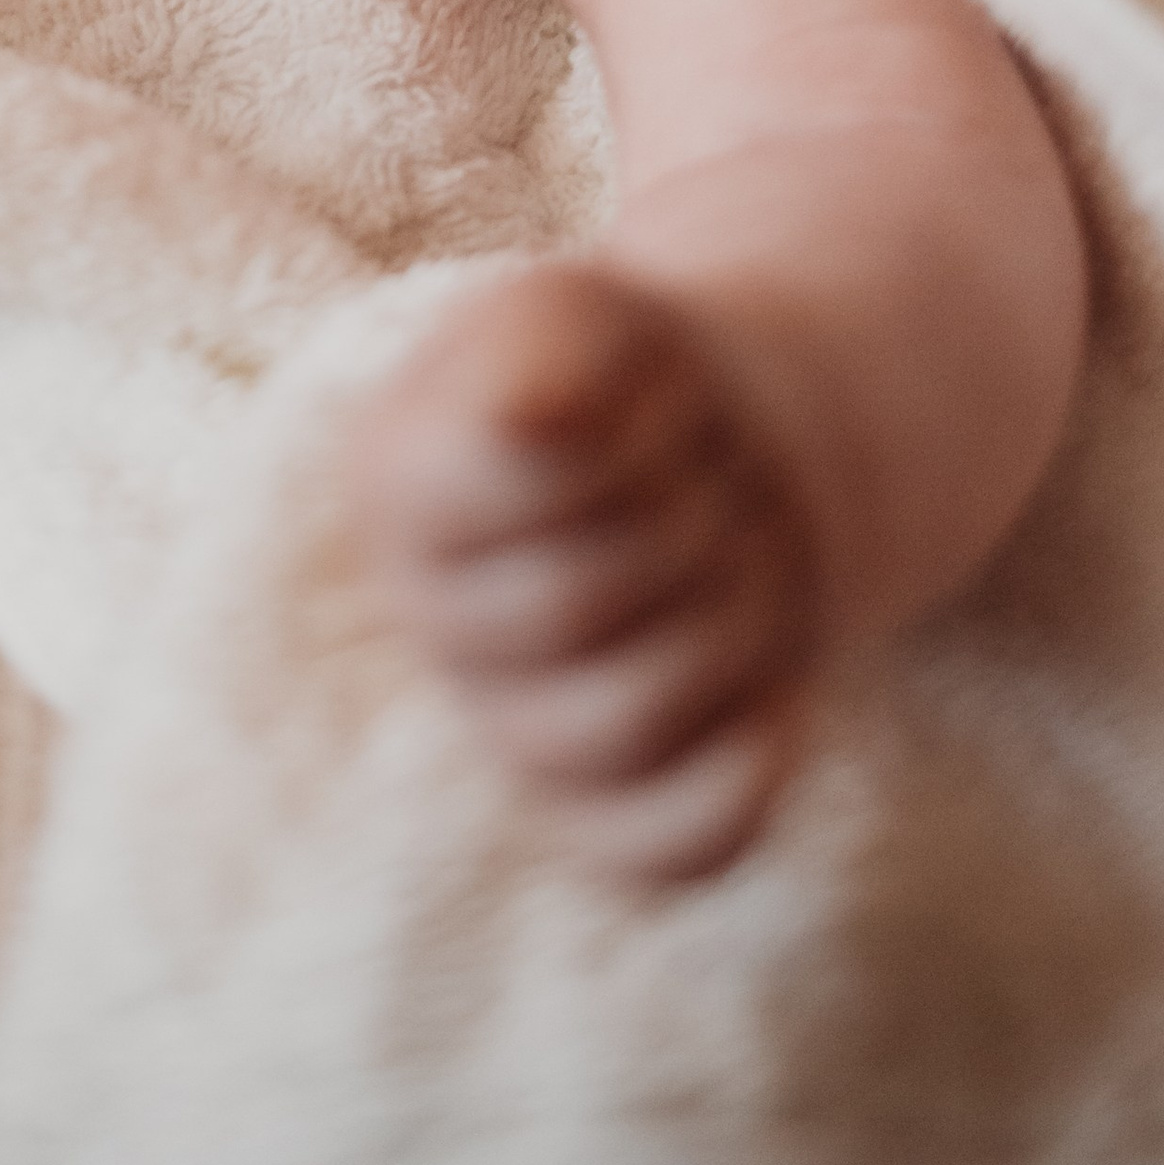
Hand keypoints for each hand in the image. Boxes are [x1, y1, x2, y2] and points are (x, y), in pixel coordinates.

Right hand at [353, 263, 818, 882]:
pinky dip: (741, 775)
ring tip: (738, 571)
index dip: (625, 441)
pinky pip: (673, 848)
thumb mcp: (581, 316)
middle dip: (687, 526)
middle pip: (575, 604)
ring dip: (732, 630)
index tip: (645, 408)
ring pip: (628, 730)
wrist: (705, 461)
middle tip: (709, 488)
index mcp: (399, 483)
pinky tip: (764, 698)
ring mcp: (512, 732)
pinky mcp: (601, 820)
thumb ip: (544, 346)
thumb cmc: (623, 382)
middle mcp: (434, 623)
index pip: (519, 483)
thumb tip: (532, 427)